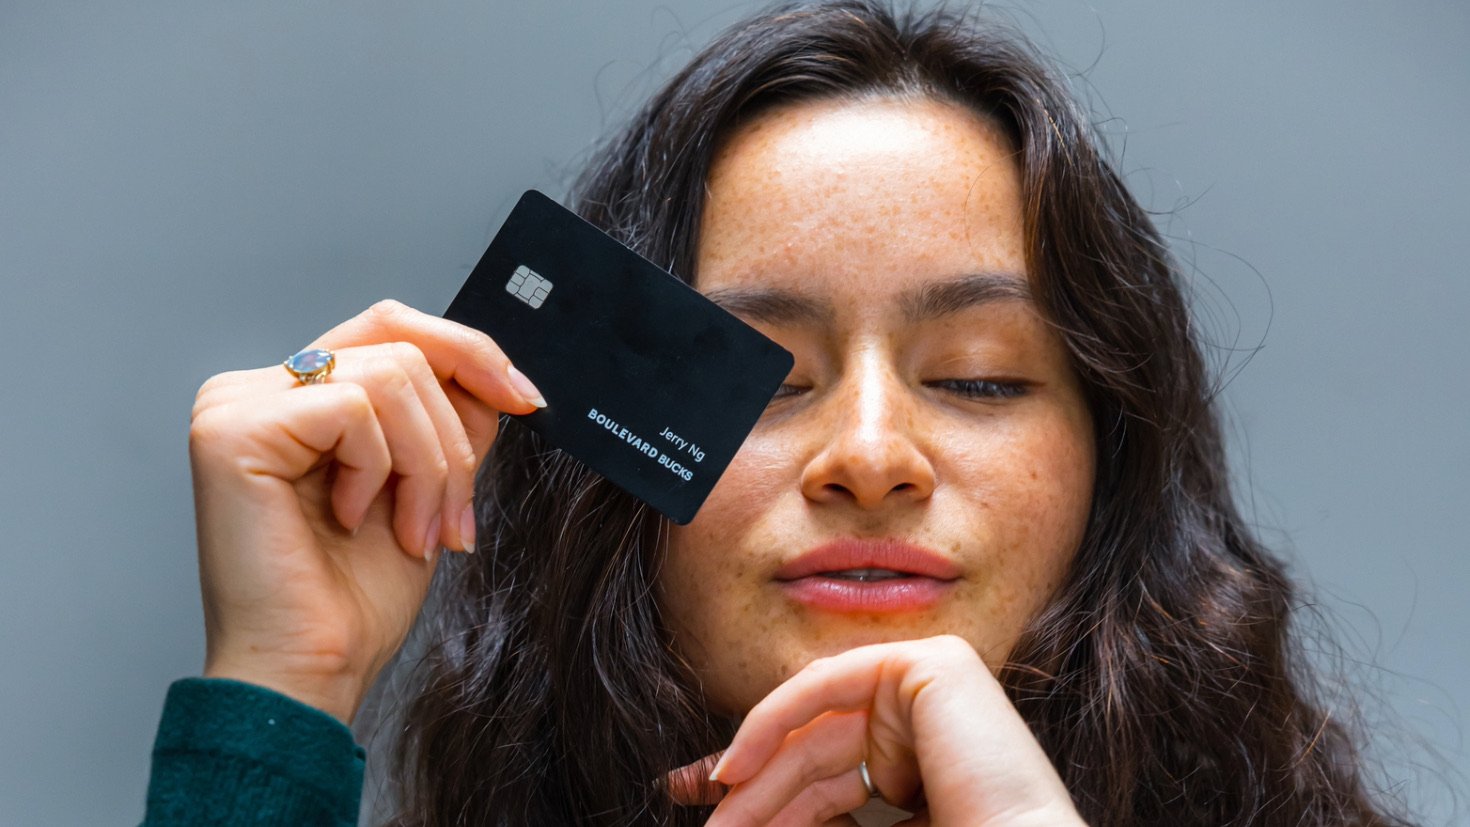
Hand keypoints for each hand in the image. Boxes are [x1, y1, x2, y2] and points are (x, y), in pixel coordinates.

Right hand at [188, 300, 542, 722]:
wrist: (315, 669)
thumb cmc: (354, 597)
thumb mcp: (426, 485)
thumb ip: (446, 420)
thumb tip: (494, 375)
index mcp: (296, 397)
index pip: (392, 328)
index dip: (469, 352)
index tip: (526, 402)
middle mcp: (256, 389)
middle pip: (400, 344)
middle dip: (452, 435)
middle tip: (453, 516)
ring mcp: (236, 405)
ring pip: (391, 376)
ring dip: (428, 465)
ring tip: (413, 530)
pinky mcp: (231, 430)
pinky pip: (354, 406)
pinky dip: (379, 468)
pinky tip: (352, 518)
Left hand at [672, 635, 1084, 825]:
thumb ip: (819, 817)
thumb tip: (744, 814)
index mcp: (923, 760)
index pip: (827, 772)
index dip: (767, 798)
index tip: (713, 817)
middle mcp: (929, 716)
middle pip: (818, 750)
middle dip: (754, 790)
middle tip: (708, 826)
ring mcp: (936, 682)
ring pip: (818, 722)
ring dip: (757, 772)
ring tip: (715, 818)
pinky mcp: (934, 663)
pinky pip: (828, 681)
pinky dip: (773, 720)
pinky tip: (735, 767)